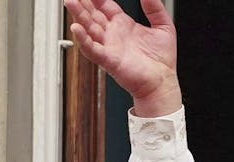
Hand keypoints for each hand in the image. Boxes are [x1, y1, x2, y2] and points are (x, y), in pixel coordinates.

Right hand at [65, 0, 181, 116]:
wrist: (162, 82)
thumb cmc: (162, 60)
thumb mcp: (163, 26)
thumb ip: (155, 7)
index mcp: (124, 25)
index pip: (105, 6)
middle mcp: (114, 35)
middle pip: (93, 15)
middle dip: (83, 4)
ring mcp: (109, 47)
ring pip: (89, 28)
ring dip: (78, 16)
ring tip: (70, 3)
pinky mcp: (108, 60)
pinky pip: (92, 49)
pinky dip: (83, 39)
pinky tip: (76, 28)